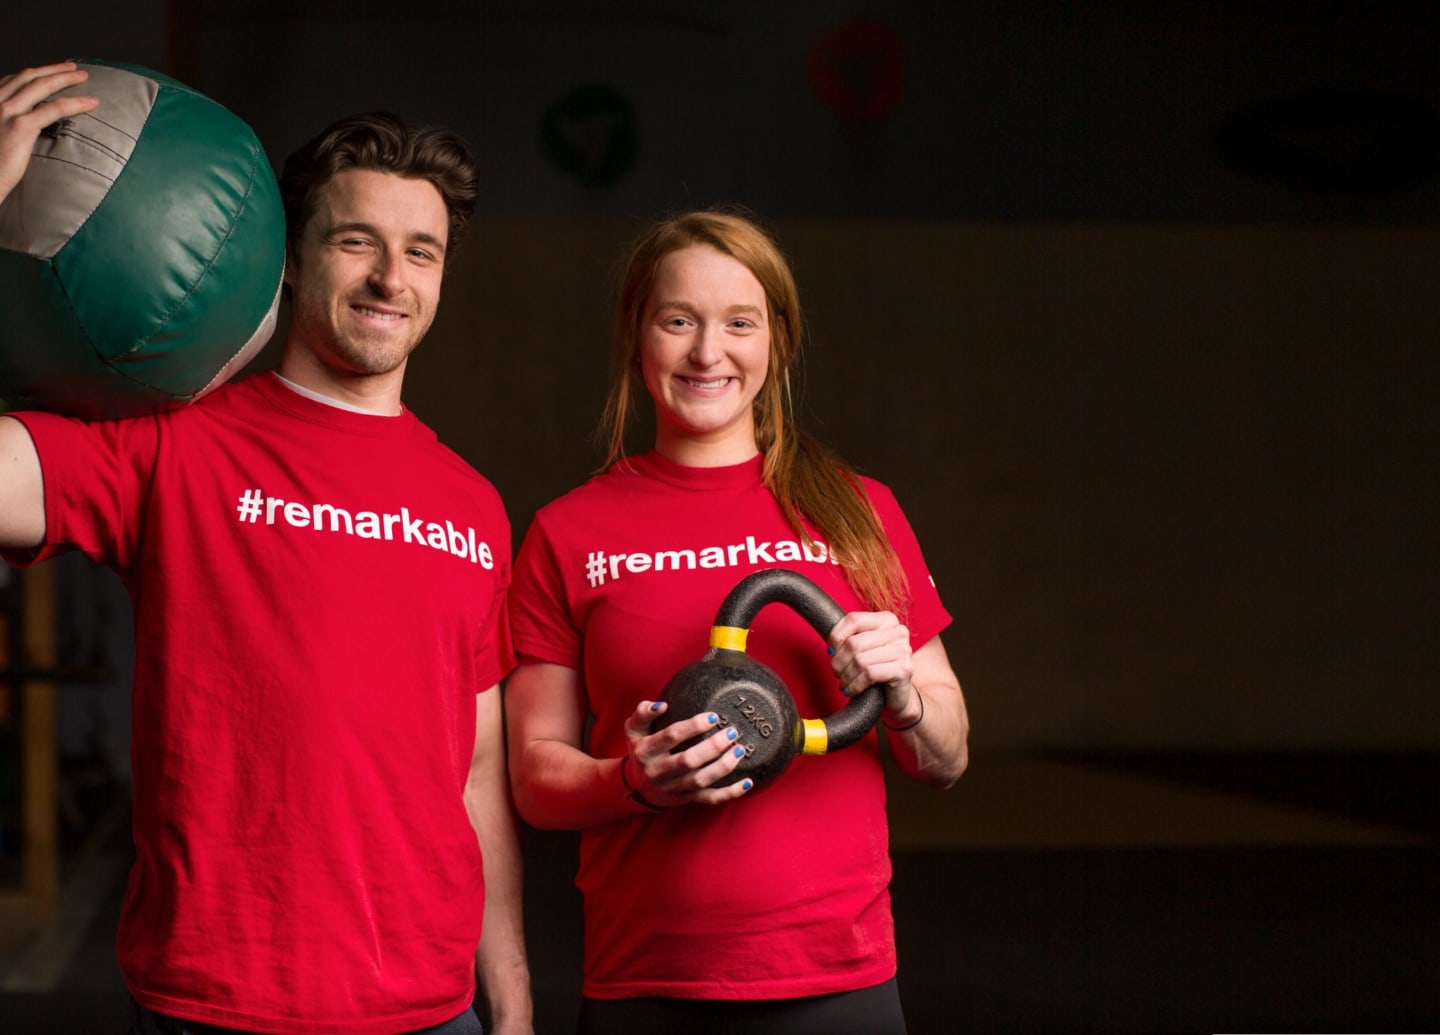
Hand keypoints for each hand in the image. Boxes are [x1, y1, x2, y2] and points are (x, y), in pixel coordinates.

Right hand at [0, 63, 98, 204]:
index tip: (54, 71)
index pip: (14, 80)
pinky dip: (75, 103)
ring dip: (66, 79)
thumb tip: (29, 122)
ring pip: (42, 86)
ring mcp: (7, 111)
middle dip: (53, 69)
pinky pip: (53, 109)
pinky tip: (91, 102)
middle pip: (28, 77)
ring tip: (84, 77)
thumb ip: (8, 122)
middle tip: (74, 68)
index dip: (37, 73)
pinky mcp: (21, 126)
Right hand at [621, 699, 751, 807]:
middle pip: (689, 760)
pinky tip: (747, 782)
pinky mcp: (686, 799)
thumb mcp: (634, 729)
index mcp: (647, 750)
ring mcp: (673, 788)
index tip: (714, 717)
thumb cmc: (642, 749)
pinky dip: (730, 793)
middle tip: (732, 732)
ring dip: (723, 766)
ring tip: (740, 750)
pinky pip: (710, 799)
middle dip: (713, 746)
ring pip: (701, 780)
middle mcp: (658, 771)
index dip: (693, 726)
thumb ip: (643, 712)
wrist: (638, 786)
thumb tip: (663, 705)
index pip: (671, 736)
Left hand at [828, 610, 917, 718]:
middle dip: (839, 661)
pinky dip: (855, 685)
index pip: (853, 619)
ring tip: (844, 683)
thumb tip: (832, 644)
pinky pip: (869, 674)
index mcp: (887, 620)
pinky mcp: (904, 670)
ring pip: (860, 661)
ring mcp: (903, 650)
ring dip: (846, 676)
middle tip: (837, 672)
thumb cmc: (877, 669)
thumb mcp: (863, 648)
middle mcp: (898, 631)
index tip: (831, 651)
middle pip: (854, 643)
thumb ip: (849, 637)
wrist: (898, 696)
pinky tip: (852, 690)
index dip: (836, 637)